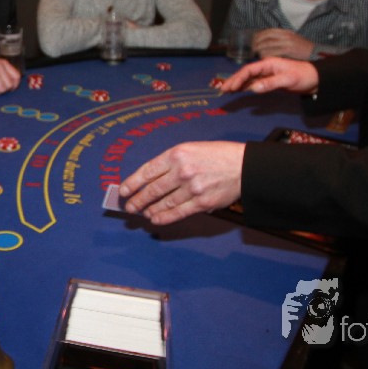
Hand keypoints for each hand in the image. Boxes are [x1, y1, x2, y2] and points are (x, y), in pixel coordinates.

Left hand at [118, 141, 244, 224]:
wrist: (244, 166)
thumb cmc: (216, 156)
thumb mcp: (191, 149)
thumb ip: (171, 162)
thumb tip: (151, 179)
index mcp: (177, 154)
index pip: (148, 171)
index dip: (132, 183)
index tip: (123, 190)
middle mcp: (182, 170)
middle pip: (153, 189)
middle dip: (138, 199)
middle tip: (129, 206)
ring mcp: (192, 188)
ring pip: (164, 202)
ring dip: (150, 209)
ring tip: (142, 213)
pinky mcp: (202, 202)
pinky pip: (178, 212)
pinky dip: (164, 217)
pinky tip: (155, 219)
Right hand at [219, 56, 318, 95]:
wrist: (315, 79)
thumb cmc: (303, 76)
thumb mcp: (287, 80)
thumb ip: (270, 84)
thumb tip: (253, 89)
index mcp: (268, 63)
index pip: (249, 70)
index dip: (238, 78)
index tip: (231, 87)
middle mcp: (265, 68)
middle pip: (246, 73)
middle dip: (233, 81)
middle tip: (222, 89)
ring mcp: (267, 74)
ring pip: (248, 79)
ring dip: (237, 84)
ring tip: (226, 90)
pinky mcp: (270, 81)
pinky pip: (254, 83)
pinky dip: (245, 87)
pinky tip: (239, 91)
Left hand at [252, 28, 313, 59]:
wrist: (316, 53)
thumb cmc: (303, 49)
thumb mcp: (293, 39)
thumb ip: (281, 39)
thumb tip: (267, 41)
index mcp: (285, 32)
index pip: (267, 31)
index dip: (258, 36)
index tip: (254, 42)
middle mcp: (285, 35)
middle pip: (264, 37)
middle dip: (256, 43)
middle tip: (253, 50)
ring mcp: (286, 43)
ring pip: (266, 45)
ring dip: (259, 50)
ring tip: (256, 55)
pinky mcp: (288, 51)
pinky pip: (272, 52)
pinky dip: (265, 55)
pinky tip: (263, 58)